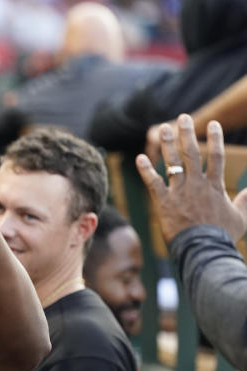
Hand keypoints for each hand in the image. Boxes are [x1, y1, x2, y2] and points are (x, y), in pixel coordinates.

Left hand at [135, 114, 246, 243]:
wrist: (204, 248)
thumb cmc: (223, 236)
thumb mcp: (240, 217)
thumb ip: (245, 201)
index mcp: (215, 186)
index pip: (216, 156)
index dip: (214, 138)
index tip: (212, 123)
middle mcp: (196, 184)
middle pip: (191, 153)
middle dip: (186, 133)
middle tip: (182, 117)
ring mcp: (179, 192)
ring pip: (172, 163)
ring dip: (166, 144)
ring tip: (161, 129)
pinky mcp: (163, 202)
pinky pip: (153, 183)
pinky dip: (146, 171)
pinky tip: (139, 158)